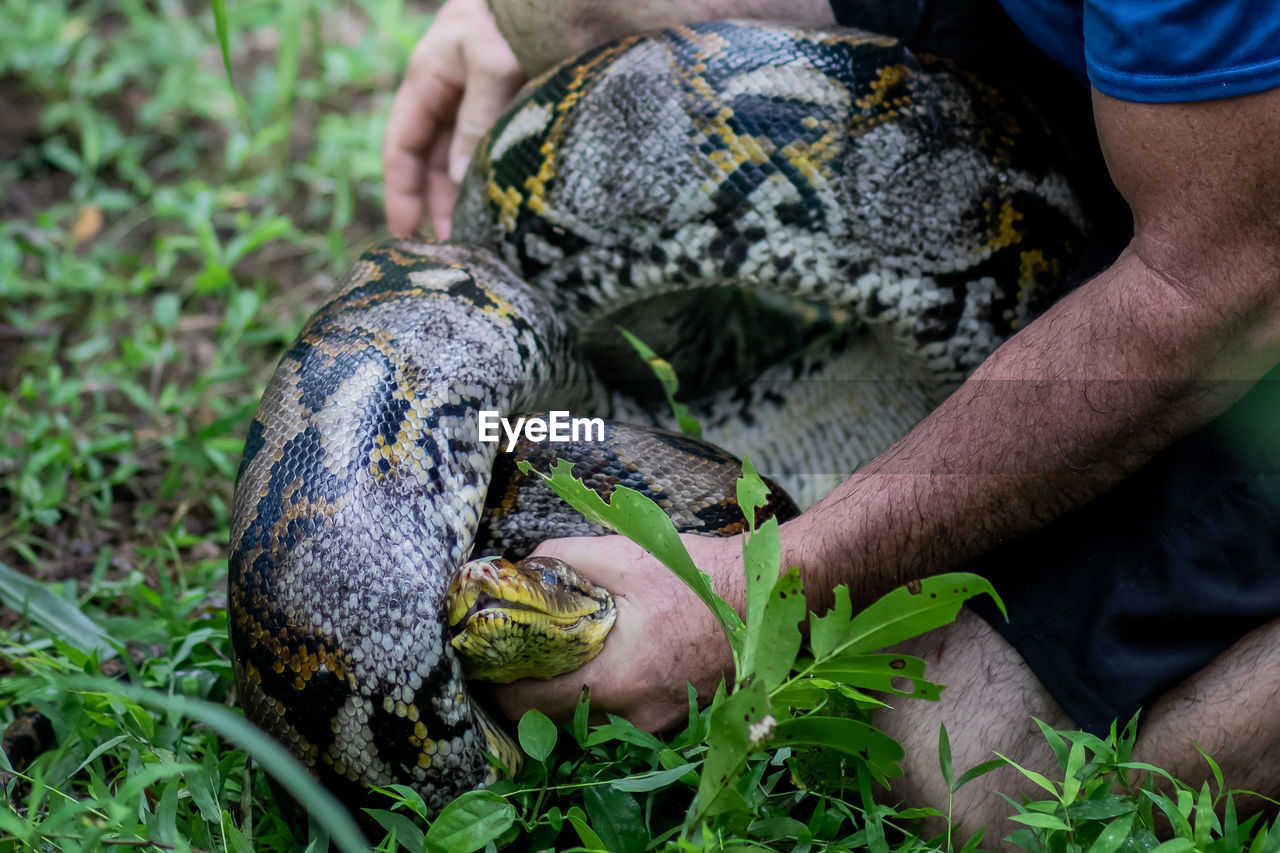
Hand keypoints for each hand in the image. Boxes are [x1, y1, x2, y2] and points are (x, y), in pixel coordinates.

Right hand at [383, 0, 525, 238]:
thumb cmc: (515, 17)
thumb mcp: (492, 66)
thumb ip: (477, 120)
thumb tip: (464, 182)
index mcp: (428, 79)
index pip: (402, 147)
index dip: (401, 192)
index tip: (405, 235)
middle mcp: (450, 91)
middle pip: (434, 159)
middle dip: (438, 203)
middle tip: (452, 249)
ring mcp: (480, 96)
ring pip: (465, 156)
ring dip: (468, 195)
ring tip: (480, 235)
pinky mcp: (512, 101)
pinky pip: (494, 146)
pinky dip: (495, 175)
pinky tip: (507, 201)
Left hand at [490, 533, 743, 731]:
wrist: (767, 596)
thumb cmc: (697, 576)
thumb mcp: (624, 553)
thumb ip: (562, 558)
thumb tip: (523, 568)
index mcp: (615, 680)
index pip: (528, 706)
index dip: (500, 683)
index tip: (492, 660)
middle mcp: (634, 716)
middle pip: (552, 724)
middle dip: (529, 693)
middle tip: (520, 658)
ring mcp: (658, 725)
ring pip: (587, 727)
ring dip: (566, 700)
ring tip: (561, 659)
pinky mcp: (676, 721)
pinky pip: (620, 721)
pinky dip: (602, 700)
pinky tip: (605, 665)